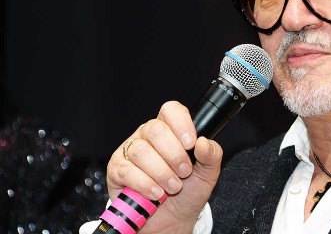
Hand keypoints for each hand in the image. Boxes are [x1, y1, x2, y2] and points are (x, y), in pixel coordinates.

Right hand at [106, 101, 222, 232]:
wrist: (172, 220)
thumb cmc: (188, 192)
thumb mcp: (208, 174)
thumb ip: (212, 155)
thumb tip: (204, 142)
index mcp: (171, 130)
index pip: (171, 110)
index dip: (181, 123)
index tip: (191, 143)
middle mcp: (148, 136)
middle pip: (155, 129)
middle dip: (174, 154)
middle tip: (184, 172)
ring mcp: (130, 151)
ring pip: (141, 151)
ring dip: (161, 172)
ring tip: (173, 187)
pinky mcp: (116, 170)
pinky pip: (126, 170)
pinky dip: (145, 184)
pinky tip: (156, 193)